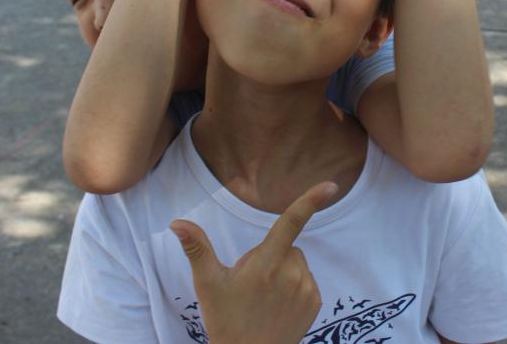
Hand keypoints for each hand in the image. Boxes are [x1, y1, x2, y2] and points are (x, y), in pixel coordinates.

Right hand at [170, 182, 337, 343]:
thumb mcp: (208, 284)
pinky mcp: (315, 303)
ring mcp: (306, 289)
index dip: (310, 201)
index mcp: (266, 264)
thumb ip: (197, 248)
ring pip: (297, 263)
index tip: (330, 186)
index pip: (290, 223)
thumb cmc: (225, 320)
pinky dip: (294, 286)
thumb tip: (176, 222)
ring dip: (283, 271)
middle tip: (250, 283)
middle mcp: (291, 274)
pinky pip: (306, 280)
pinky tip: (277, 305)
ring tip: (263, 297)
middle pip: (287, 246)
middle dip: (271, 255)